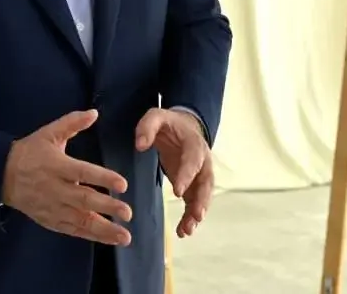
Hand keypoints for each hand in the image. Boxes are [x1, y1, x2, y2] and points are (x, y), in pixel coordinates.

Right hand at [2, 109, 132, 245]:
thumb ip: (72, 123)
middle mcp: (56, 188)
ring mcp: (53, 207)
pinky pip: (72, 230)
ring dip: (104, 229)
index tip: (122, 184)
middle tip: (128, 212)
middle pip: (84, 199)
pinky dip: (91, 236)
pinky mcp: (50, 220)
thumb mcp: (48, 133)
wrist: (1, 175)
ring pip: (80, 220)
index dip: (103, 178)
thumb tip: (94, 113)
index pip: (83, 172)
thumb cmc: (29, 152)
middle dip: (107, 207)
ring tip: (125, 236)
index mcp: (57, 166)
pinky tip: (108, 239)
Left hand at [134, 107, 212, 237]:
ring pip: (203, 196)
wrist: (183, 127)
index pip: (193, 161)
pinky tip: (183, 231)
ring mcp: (200, 175)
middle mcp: (202, 161)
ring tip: (187, 230)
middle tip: (196, 216)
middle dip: (202, 200)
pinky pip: (195, 202)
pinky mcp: (194, 185)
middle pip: (206, 183)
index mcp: (194, 144)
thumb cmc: (169, 123)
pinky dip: (190, 217)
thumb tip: (140, 145)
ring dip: (197, 213)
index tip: (178, 192)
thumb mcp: (156, 116)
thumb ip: (148, 127)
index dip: (187, 176)